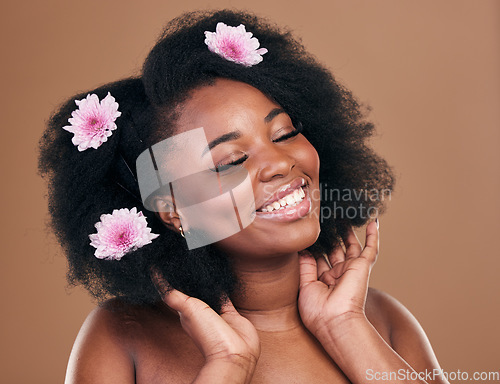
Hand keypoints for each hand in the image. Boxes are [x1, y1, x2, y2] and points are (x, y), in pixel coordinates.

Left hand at [152, 272, 260, 372]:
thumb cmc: (208, 335)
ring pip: (210, 292)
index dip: (175, 280)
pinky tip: (222, 278)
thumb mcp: (187, 310)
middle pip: (195, 291)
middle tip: (189, 262)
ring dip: (208, 282)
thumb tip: (155, 277)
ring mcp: (216, 313)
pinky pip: (225, 296)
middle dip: (192, 279)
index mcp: (186, 313)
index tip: (171, 265)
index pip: (179, 292)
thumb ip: (173, 295)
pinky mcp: (231, 314)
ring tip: (205, 266)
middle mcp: (200, 313)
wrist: (234, 354)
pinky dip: (223, 287)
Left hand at [298, 220, 378, 336]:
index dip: (314, 245)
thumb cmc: (317, 311)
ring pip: (351, 246)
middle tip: (326, 219)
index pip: (319, 258)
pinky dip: (373, 235)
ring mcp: (350, 269)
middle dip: (331, 236)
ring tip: (344, 216)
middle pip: (334, 250)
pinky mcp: (363, 266)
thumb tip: (302, 249)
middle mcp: (337, 274)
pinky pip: (371, 248)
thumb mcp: (305, 286)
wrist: (334, 321)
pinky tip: (372, 222)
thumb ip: (305, 266)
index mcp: (323, 280)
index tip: (308, 232)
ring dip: (348, 232)